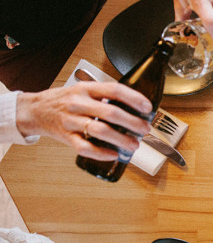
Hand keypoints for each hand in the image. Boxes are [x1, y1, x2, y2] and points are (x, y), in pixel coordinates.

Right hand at [14, 84, 151, 160]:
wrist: (35, 110)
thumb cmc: (65, 100)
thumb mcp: (83, 90)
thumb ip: (105, 95)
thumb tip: (136, 107)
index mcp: (86, 89)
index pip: (114, 90)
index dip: (134, 98)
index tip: (147, 107)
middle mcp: (78, 103)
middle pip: (110, 113)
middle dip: (132, 122)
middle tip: (144, 129)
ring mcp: (71, 120)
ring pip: (100, 131)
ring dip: (121, 139)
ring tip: (134, 144)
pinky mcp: (66, 137)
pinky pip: (84, 147)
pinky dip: (101, 152)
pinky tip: (113, 154)